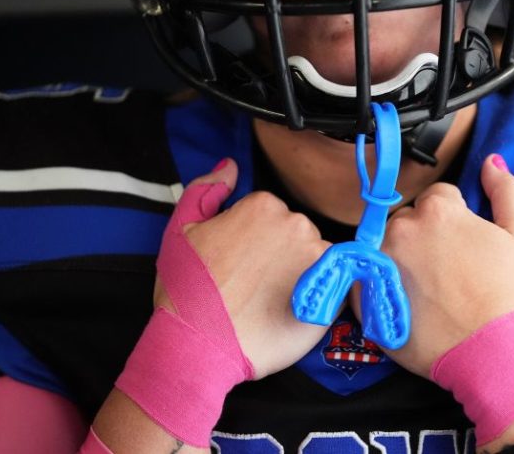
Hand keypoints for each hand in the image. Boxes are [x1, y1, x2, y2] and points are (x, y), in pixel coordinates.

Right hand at [154, 159, 333, 378]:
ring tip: (270, 303)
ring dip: (300, 275)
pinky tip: (289, 314)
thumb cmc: (187, 292)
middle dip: (281, 255)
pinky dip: (316, 297)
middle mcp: (297, 224)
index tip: (241, 264)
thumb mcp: (180, 231)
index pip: (271, 216)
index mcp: (264, 205)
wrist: (199, 347)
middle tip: (253, 285)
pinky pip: (332, 288)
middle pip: (296, 234)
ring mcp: (318, 259)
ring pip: (315, 260)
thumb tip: (230, 166)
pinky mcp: (333, 293)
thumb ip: (206, 190)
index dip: (255, 242)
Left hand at [351, 154, 513, 377]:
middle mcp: (400, 230)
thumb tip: (492, 161)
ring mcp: (379, 264)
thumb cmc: (510, 297)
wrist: (492, 355)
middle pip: (409, 219)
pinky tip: (410, 302)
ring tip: (430, 289)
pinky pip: (368, 278)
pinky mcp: (365, 296)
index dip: (457, 219)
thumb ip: (507, 192)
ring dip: (402, 258)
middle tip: (450, 269)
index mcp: (436, 211)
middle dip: (426, 235)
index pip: (439, 198)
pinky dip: (382, 284)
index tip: (466, 245)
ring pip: (387, 247)